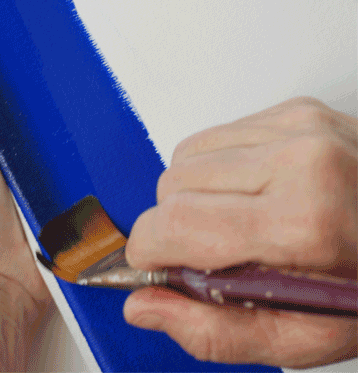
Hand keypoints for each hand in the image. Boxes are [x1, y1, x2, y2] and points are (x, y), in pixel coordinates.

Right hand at [124, 97, 356, 367]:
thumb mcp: (302, 337)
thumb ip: (214, 331)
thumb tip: (144, 305)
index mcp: (303, 224)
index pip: (177, 223)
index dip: (148, 249)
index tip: (153, 261)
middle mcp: (300, 162)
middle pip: (171, 185)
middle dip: (173, 224)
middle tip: (209, 248)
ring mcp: (298, 128)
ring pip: (185, 157)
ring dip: (193, 193)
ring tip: (233, 218)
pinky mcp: (295, 111)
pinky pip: (213, 137)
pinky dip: (215, 168)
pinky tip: (248, 190)